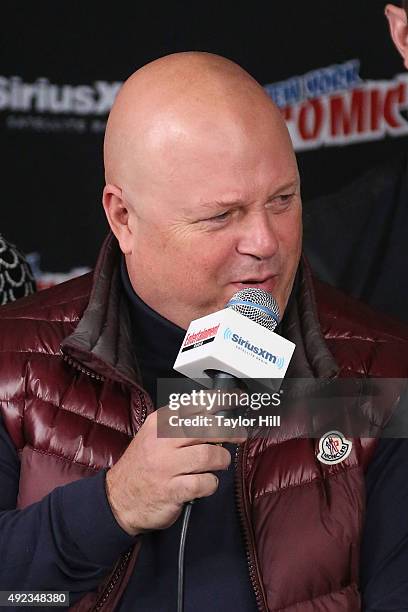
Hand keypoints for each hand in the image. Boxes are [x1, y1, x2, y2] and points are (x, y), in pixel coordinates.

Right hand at [105, 396, 244, 535]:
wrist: (118, 499)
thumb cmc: (142, 466)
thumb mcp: (154, 435)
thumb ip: (180, 424)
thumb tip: (216, 417)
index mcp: (159, 423)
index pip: (194, 404)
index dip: (220, 400)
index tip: (237, 399)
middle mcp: (162, 441)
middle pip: (206, 428)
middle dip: (230, 431)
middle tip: (239, 436)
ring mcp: (166, 466)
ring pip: (209, 455)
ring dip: (221, 460)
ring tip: (220, 463)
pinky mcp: (172, 490)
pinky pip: (204, 483)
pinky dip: (212, 483)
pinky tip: (207, 483)